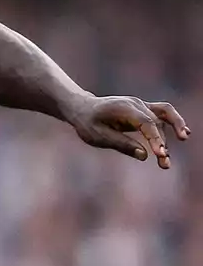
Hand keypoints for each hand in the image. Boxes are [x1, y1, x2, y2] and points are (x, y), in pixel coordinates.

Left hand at [66, 94, 189, 168]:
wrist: (82, 109)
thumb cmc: (88, 123)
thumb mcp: (98, 136)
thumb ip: (121, 144)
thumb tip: (144, 155)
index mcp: (124, 108)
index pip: (146, 123)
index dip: (155, 138)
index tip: (160, 154)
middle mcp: (136, 104)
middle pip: (157, 122)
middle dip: (162, 142)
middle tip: (164, 161)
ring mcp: (141, 105)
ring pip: (164, 116)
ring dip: (174, 131)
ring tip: (178, 148)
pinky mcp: (144, 110)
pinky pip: (163, 114)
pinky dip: (173, 123)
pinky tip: (183, 134)